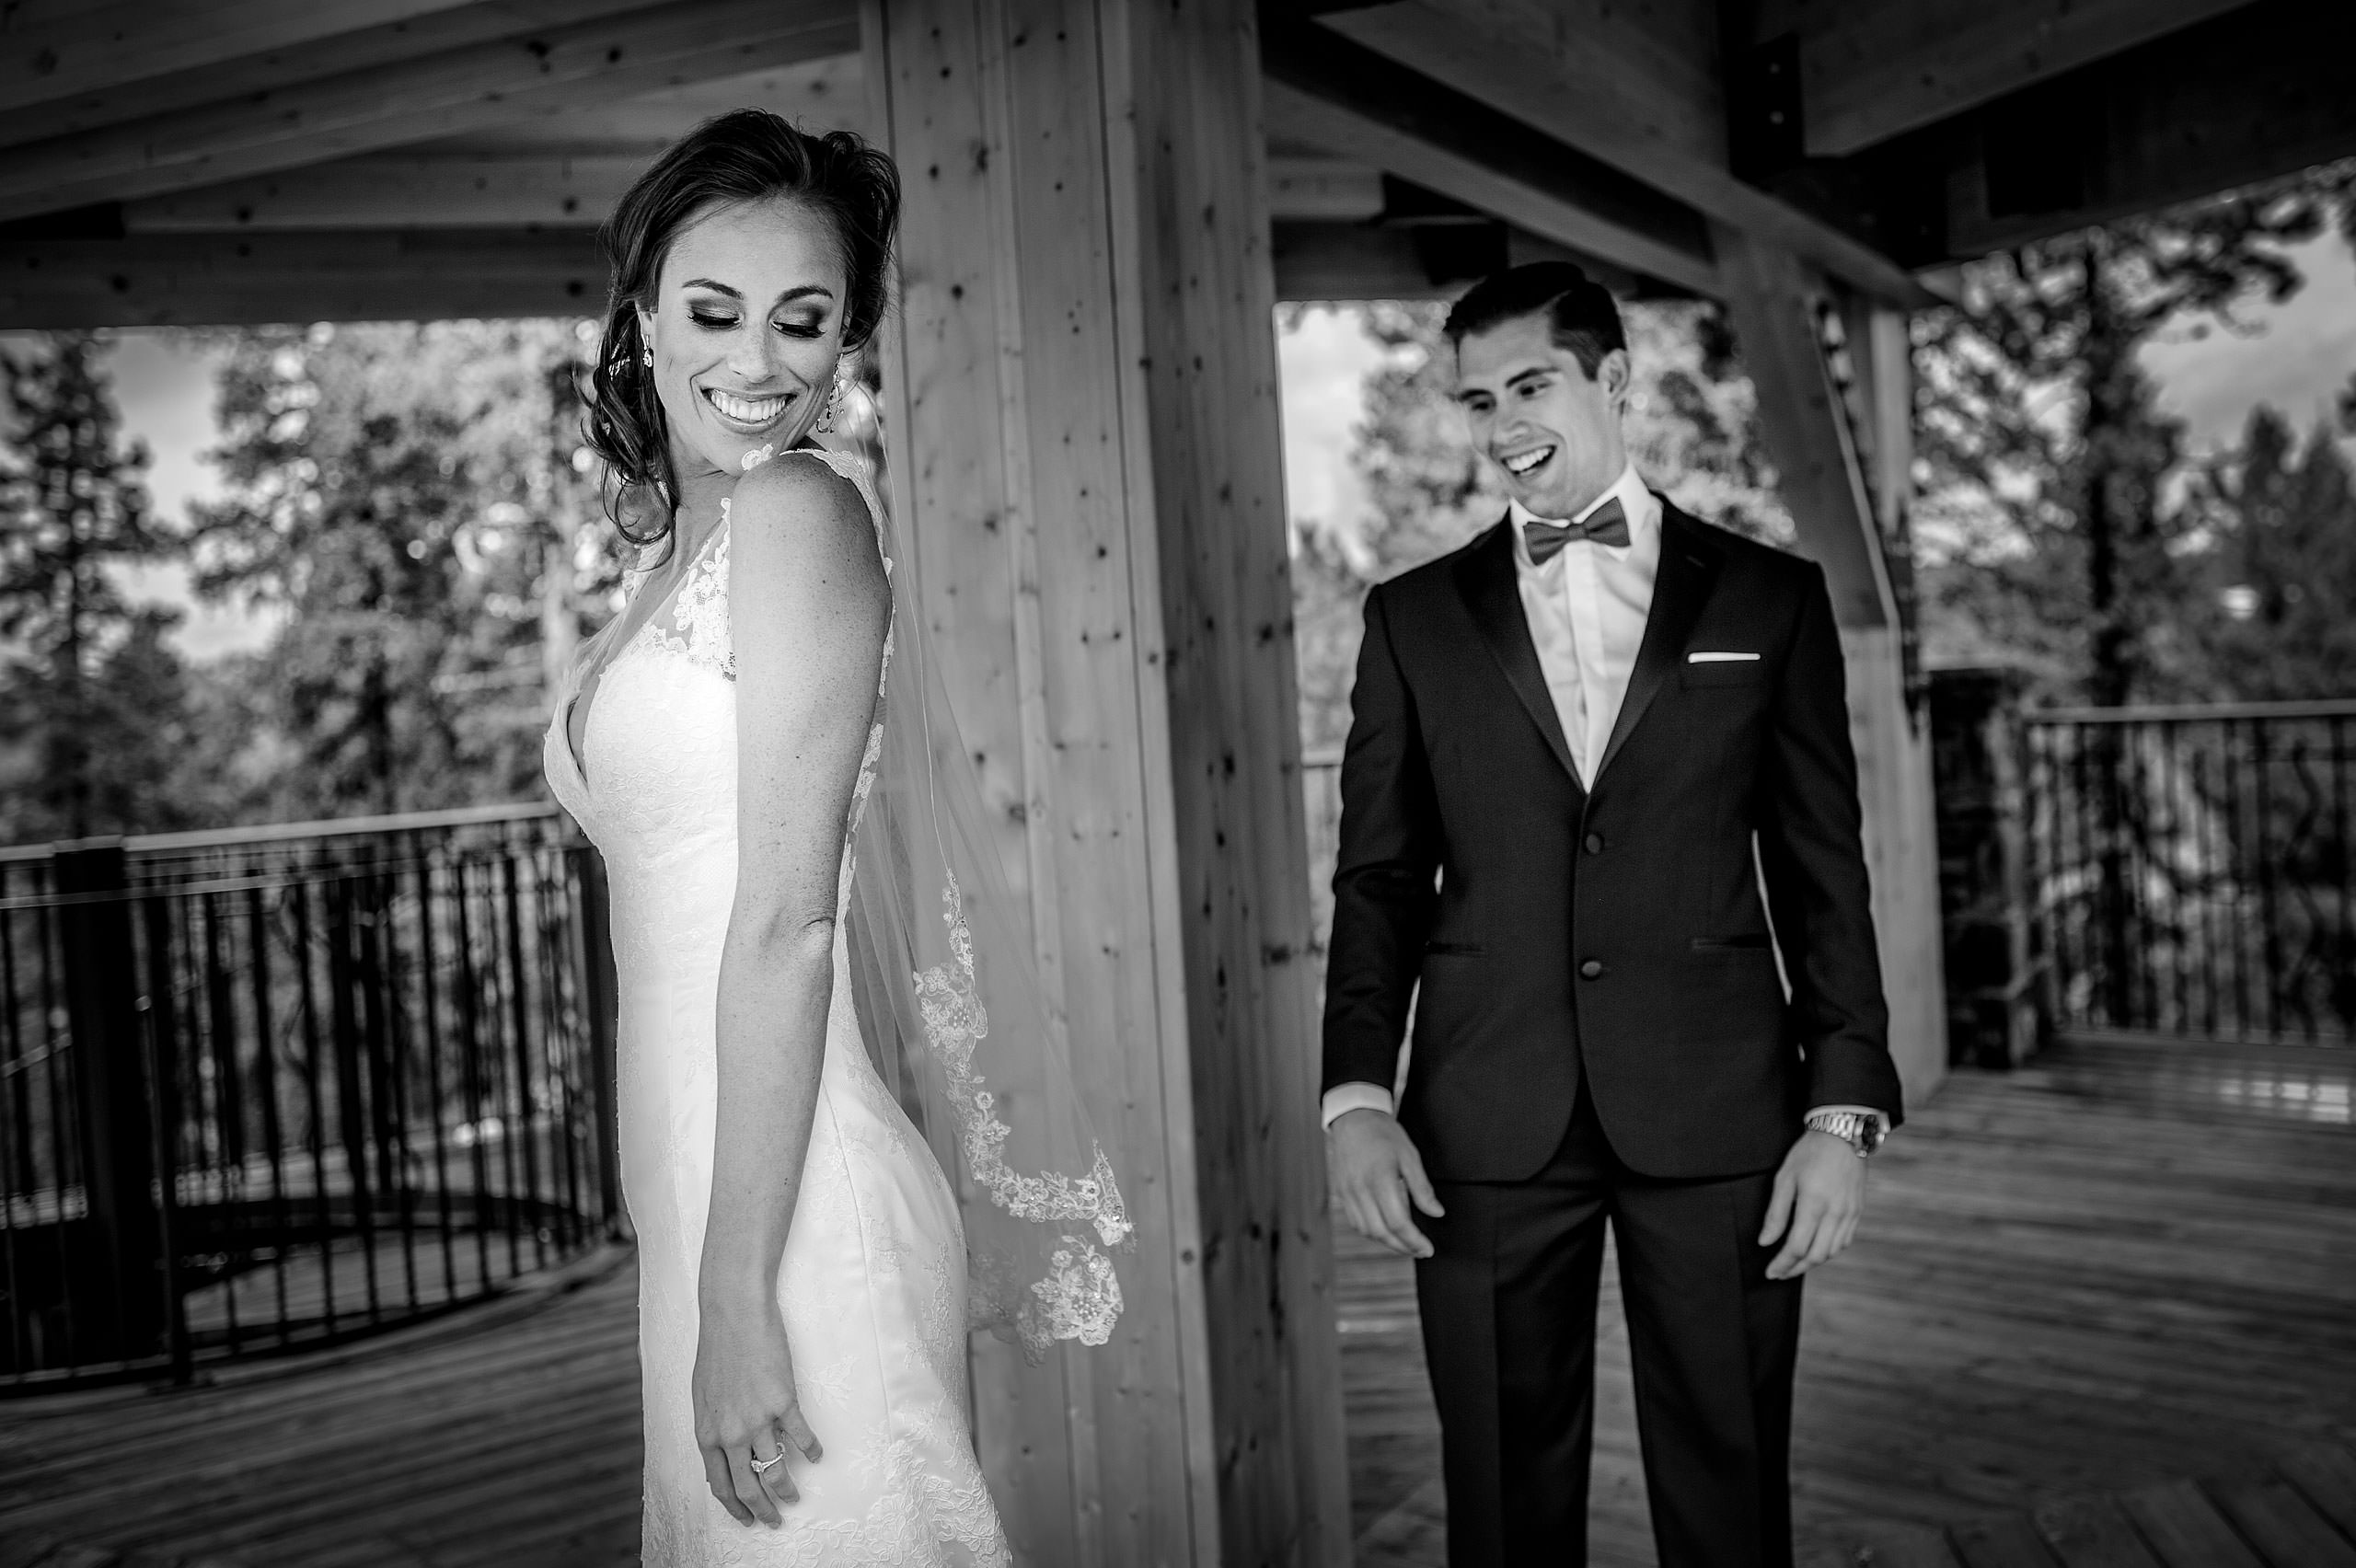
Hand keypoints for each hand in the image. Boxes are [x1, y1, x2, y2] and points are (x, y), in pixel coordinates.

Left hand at [692, 1294, 823, 1526]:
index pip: (720, 1484)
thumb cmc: (717, 1350)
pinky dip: (811, 1451)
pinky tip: (816, 1456)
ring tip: (795, 1496)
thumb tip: (724, 1451)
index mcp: (708, 1433)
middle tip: (774, 1520)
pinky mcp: (783, 1401)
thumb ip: (714, 1426)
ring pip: (775, 1470)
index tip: (747, 1517)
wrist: (734, 1315)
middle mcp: (731, 1433)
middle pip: (748, 1486)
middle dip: (763, 1510)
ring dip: (787, 1489)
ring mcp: (758, 1419)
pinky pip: (801, 1437)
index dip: (735, 1506)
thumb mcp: (703, 1396)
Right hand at [1327, 1108, 1445, 1258]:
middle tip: (1420, 1250)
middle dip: (1403, 1247)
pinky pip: (1356, 1222)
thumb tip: (1437, 1212)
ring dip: (1387, 1242)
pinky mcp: (1341, 1194)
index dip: (1415, 1240)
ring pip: (1367, 1230)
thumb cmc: (1383, 1134)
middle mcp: (1360, 1189)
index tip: (1428, 1248)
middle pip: (1381, 1232)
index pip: (1398, 1221)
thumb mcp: (1410, 1156)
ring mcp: (1348, 1192)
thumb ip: (1422, 1188)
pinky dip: (1372, 1231)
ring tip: (1405, 1242)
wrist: (1353, 1119)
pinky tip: (1386, 1229)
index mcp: (1380, 1178)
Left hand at [1759, 1129, 1866, 1280]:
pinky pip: (1844, 1241)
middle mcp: (1836, 1213)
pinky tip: (1815, 1249)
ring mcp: (1850, 1214)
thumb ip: (1776, 1213)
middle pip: (1816, 1256)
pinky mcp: (1858, 1211)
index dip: (1782, 1263)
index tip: (1770, 1272)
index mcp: (1814, 1204)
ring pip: (1832, 1252)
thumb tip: (1765, 1242)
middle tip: (1779, 1272)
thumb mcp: (1784, 1178)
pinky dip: (1828, 1251)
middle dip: (1795, 1269)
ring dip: (1812, 1262)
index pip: (1797, 1247)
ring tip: (1794, 1263)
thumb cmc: (1809, 1153)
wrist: (1843, 1135)